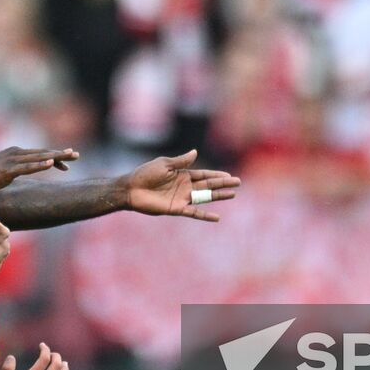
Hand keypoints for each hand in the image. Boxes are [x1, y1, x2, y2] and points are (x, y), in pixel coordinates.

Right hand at [0, 146, 78, 191]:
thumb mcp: (5, 171)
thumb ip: (15, 169)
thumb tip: (22, 173)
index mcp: (17, 153)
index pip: (39, 154)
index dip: (54, 156)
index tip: (68, 161)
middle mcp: (16, 153)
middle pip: (42, 153)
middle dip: (60, 154)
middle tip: (76, 154)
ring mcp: (12, 160)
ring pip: (38, 158)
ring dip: (55, 157)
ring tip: (69, 156)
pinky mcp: (8, 170)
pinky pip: (27, 167)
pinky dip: (40, 165)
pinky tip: (51, 163)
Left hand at [122, 149, 239, 222]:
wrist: (131, 189)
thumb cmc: (145, 174)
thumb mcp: (164, 164)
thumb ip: (181, 161)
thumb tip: (196, 152)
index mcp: (182, 174)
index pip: (204, 174)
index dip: (216, 174)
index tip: (229, 175)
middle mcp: (185, 187)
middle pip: (208, 185)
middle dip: (223, 184)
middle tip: (238, 183)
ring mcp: (182, 198)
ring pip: (204, 198)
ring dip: (218, 196)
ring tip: (233, 194)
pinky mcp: (176, 209)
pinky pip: (194, 212)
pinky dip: (205, 215)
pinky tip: (217, 217)